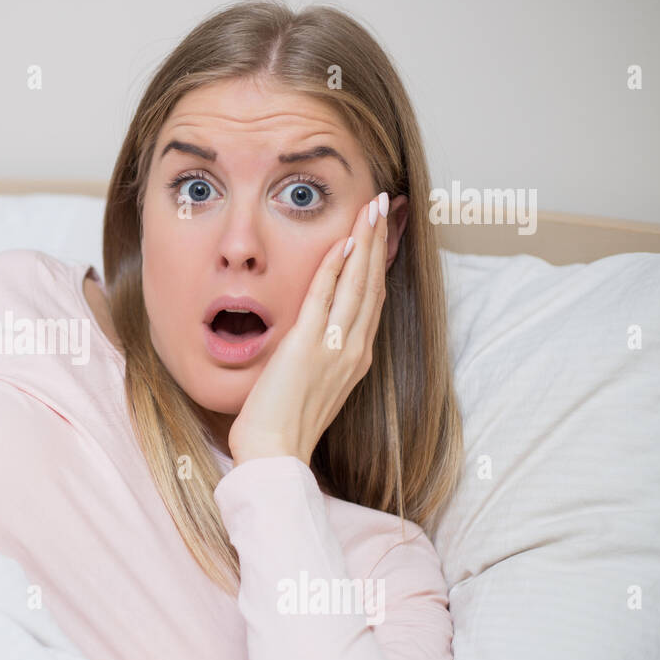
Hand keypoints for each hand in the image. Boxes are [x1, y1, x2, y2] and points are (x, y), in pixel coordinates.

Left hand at [227, 193, 389, 467]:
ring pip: (357, 284)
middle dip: (379, 240)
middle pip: (373, 284)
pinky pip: (325, 297)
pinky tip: (343, 242)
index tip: (381, 233)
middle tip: (384, 204)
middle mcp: (354, 350)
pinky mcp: (308, 345)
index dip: (379, 263)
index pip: (373, 300)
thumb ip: (318, 357)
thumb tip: (313, 337)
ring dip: (365, 241)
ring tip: (373, 209)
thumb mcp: (311, 385)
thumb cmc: (284, 426)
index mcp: (356, 359)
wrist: (276, 454)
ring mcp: (335, 347)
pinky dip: (336, 267)